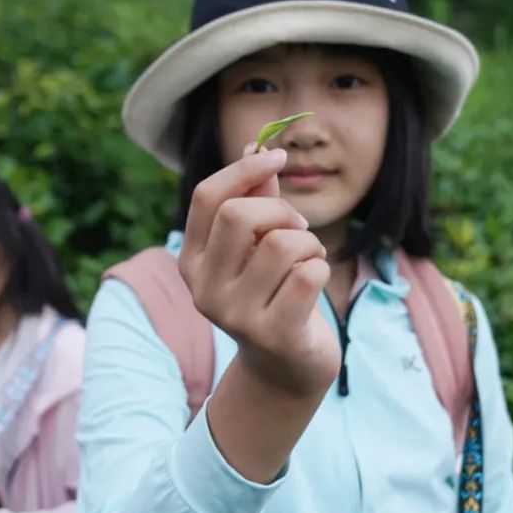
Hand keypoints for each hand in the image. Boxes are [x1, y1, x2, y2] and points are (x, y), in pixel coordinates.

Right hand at [179, 146, 339, 400]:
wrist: (285, 368)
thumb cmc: (272, 294)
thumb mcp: (256, 247)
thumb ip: (255, 198)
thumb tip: (254, 143)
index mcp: (192, 261)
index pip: (207, 198)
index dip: (244, 169)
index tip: (277, 157)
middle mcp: (204, 289)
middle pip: (240, 216)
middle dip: (281, 210)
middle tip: (299, 228)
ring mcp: (236, 316)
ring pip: (283, 244)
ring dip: (309, 243)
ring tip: (309, 259)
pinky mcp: (273, 334)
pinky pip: (309, 275)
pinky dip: (321, 267)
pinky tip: (313, 282)